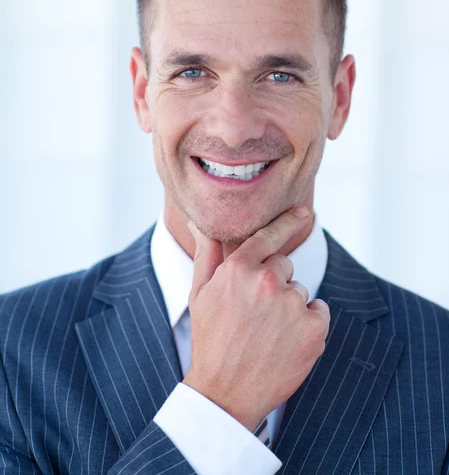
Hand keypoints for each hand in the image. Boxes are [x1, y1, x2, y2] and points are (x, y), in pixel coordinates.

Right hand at [183, 206, 329, 431]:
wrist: (226, 392)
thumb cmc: (211, 339)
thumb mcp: (200, 294)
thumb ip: (207, 254)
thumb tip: (202, 223)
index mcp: (238, 269)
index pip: (268, 236)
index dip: (287, 221)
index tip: (304, 211)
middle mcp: (267, 281)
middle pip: (285, 267)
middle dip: (274, 284)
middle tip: (256, 314)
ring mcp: (292, 305)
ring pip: (300, 292)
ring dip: (290, 307)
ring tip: (268, 333)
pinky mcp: (314, 328)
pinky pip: (319, 311)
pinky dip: (309, 325)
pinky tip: (287, 342)